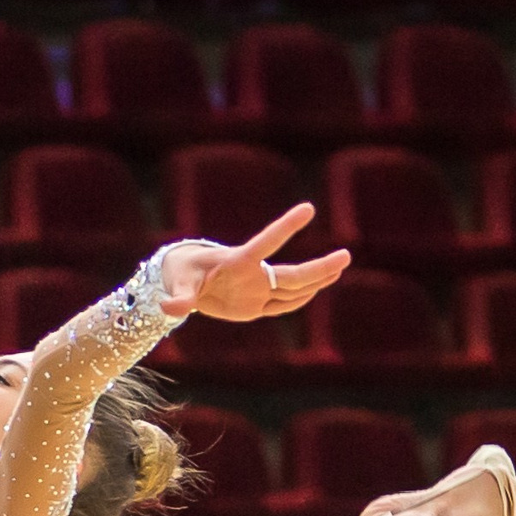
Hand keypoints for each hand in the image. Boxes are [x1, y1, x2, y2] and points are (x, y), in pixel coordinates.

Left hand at [160, 204, 350, 323]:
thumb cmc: (181, 274)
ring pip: (293, 287)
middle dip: (319, 267)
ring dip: (317, 280)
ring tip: (340, 267)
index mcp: (237, 262)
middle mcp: (253, 274)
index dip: (286, 227)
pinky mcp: (256, 305)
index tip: (308, 207)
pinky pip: (283, 304)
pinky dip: (301, 299)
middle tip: (346, 255)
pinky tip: (318, 288)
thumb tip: (169, 307)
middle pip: (291, 273)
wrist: (185, 279)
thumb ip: (178, 297)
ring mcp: (257, 289)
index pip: (266, 242)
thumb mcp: (177, 284)